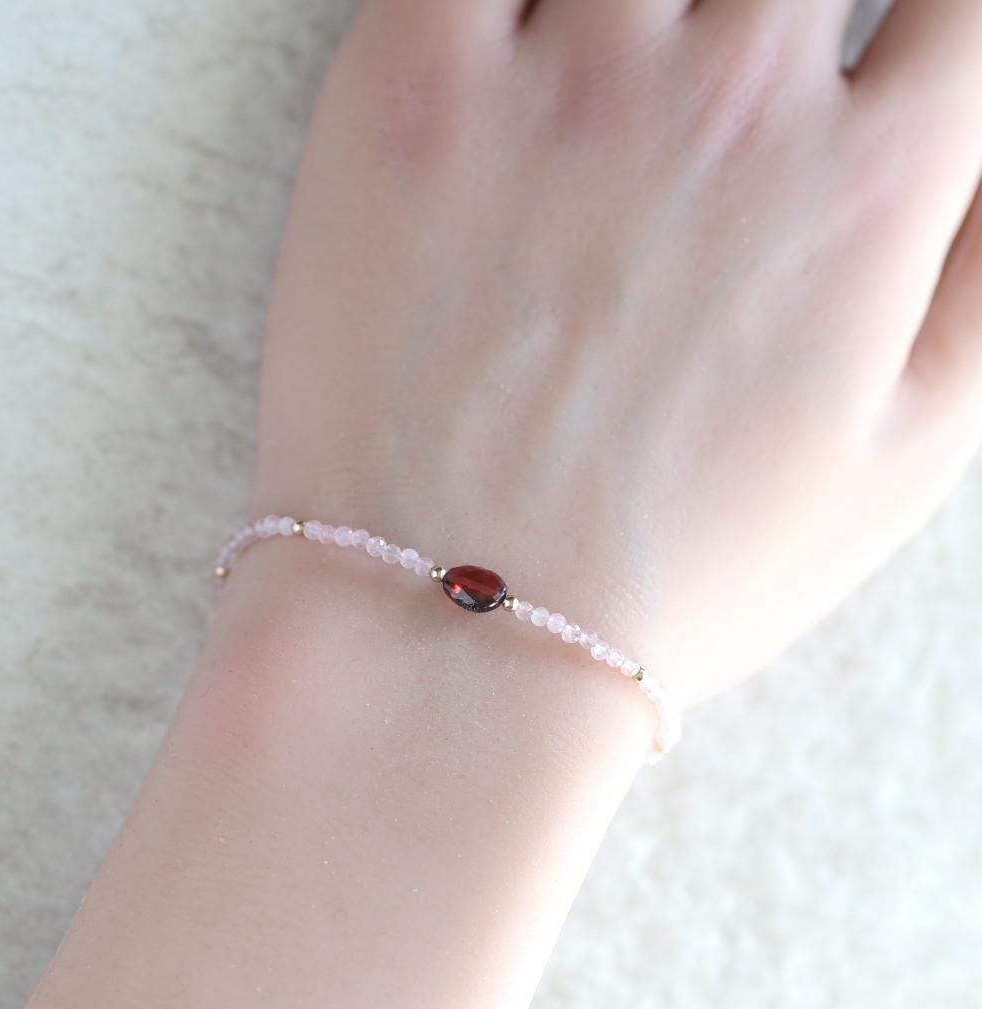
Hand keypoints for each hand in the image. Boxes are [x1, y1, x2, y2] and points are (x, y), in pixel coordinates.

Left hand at [254, 0, 981, 708]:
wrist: (454, 627)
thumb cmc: (674, 570)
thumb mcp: (900, 459)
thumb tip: (981, 147)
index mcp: (869, 187)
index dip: (920, 16)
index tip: (870, 47)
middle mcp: (727, 103)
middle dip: (771, 3)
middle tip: (719, 76)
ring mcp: (560, 84)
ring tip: (620, 76)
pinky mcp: (405, 96)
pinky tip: (518, 33)